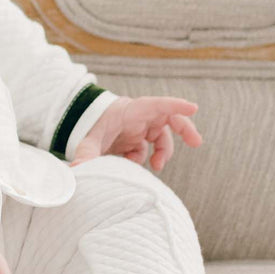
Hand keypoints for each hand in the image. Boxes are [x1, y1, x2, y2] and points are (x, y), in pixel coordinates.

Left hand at [69, 96, 202, 171]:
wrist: (83, 125)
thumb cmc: (89, 124)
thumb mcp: (87, 138)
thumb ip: (86, 152)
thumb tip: (78, 168)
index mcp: (131, 111)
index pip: (156, 105)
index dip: (175, 105)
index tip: (194, 108)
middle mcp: (140, 118)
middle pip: (169, 119)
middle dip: (185, 129)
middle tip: (196, 143)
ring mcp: (141, 129)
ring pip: (162, 139)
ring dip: (162, 154)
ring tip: (157, 167)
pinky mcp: (138, 140)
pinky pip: (149, 151)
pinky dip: (143, 160)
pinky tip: (129, 164)